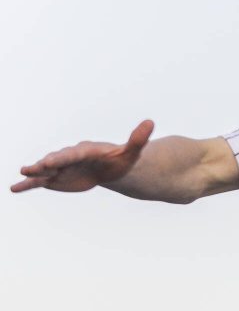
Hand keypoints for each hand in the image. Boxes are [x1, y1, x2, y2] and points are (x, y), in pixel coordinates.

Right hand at [11, 120, 153, 192]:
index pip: (74, 154)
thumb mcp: (131, 152)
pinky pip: (40, 182)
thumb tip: (151, 122)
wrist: (110, 168)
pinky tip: (14, 189)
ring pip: (46, 170)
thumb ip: (137, 139)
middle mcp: (70, 157)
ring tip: (23, 175)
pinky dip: (28, 184)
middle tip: (34, 169)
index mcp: (86, 151)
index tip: (52, 161)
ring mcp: (60, 167)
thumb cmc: (120, 159)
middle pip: (57, 161)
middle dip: (46, 165)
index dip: (63, 158)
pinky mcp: (55, 178)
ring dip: (35, 173)